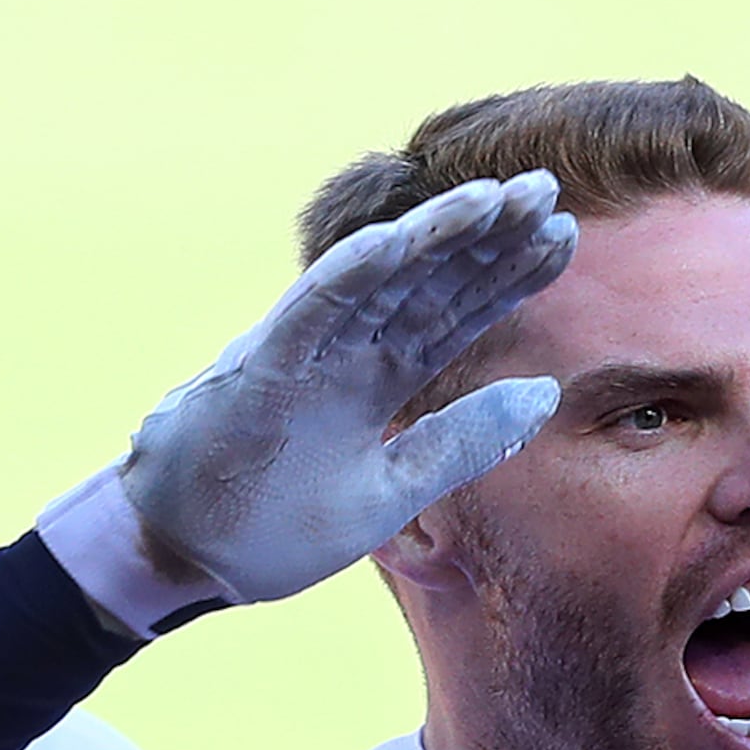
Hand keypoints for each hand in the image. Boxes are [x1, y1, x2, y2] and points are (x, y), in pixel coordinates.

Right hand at [58, 170, 577, 630]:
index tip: (563, 237)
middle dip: (487, 238)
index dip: (508, 275)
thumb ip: (462, 442)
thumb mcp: (393, 490)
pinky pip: (310, 310)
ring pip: (379, 280)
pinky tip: (400, 237)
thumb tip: (545, 394)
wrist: (186, 559)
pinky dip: (351, 273)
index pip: (456, 314)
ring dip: (434, 236)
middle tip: (547, 189)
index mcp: (379, 379)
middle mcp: (347, 353)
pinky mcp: (260, 369)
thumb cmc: (275, 524)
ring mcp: (304, 354)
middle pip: (429, 284)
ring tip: (495, 196)